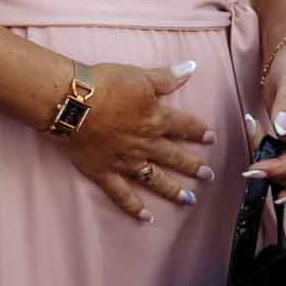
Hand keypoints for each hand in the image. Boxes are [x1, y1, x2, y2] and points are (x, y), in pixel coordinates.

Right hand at [60, 60, 216, 221]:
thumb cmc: (106, 84)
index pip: (184, 126)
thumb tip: (191, 67)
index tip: (211, 139)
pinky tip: (146, 218)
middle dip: (193, 166)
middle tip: (209, 176)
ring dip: (173, 190)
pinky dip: (134, 207)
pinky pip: (123, 194)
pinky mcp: (105, 173)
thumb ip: (166, 77)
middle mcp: (146, 144)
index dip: (198, 131)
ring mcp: (127, 162)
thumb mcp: (140, 76)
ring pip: (156, 179)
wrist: (73, 103)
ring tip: (189, 200)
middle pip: (175, 157)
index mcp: (156, 119)